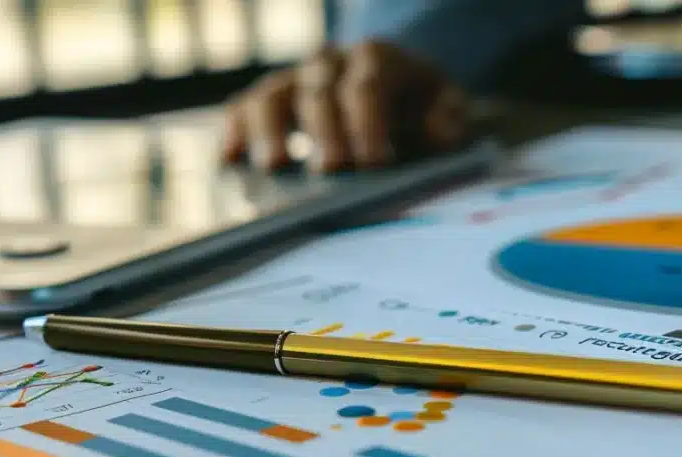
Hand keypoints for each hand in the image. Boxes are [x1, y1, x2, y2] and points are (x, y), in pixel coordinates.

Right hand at [220, 39, 468, 172]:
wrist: (396, 94)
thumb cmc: (420, 109)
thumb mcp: (450, 109)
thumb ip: (450, 121)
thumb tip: (434, 133)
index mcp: (377, 59)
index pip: (367, 85)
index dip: (369, 123)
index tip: (374, 163)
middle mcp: (329, 63)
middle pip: (319, 92)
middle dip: (324, 132)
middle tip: (329, 171)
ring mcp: (293, 81)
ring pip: (271, 95)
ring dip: (269, 131)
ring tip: (272, 168)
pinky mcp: (267, 103)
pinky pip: (242, 110)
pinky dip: (234, 132)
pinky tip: (231, 161)